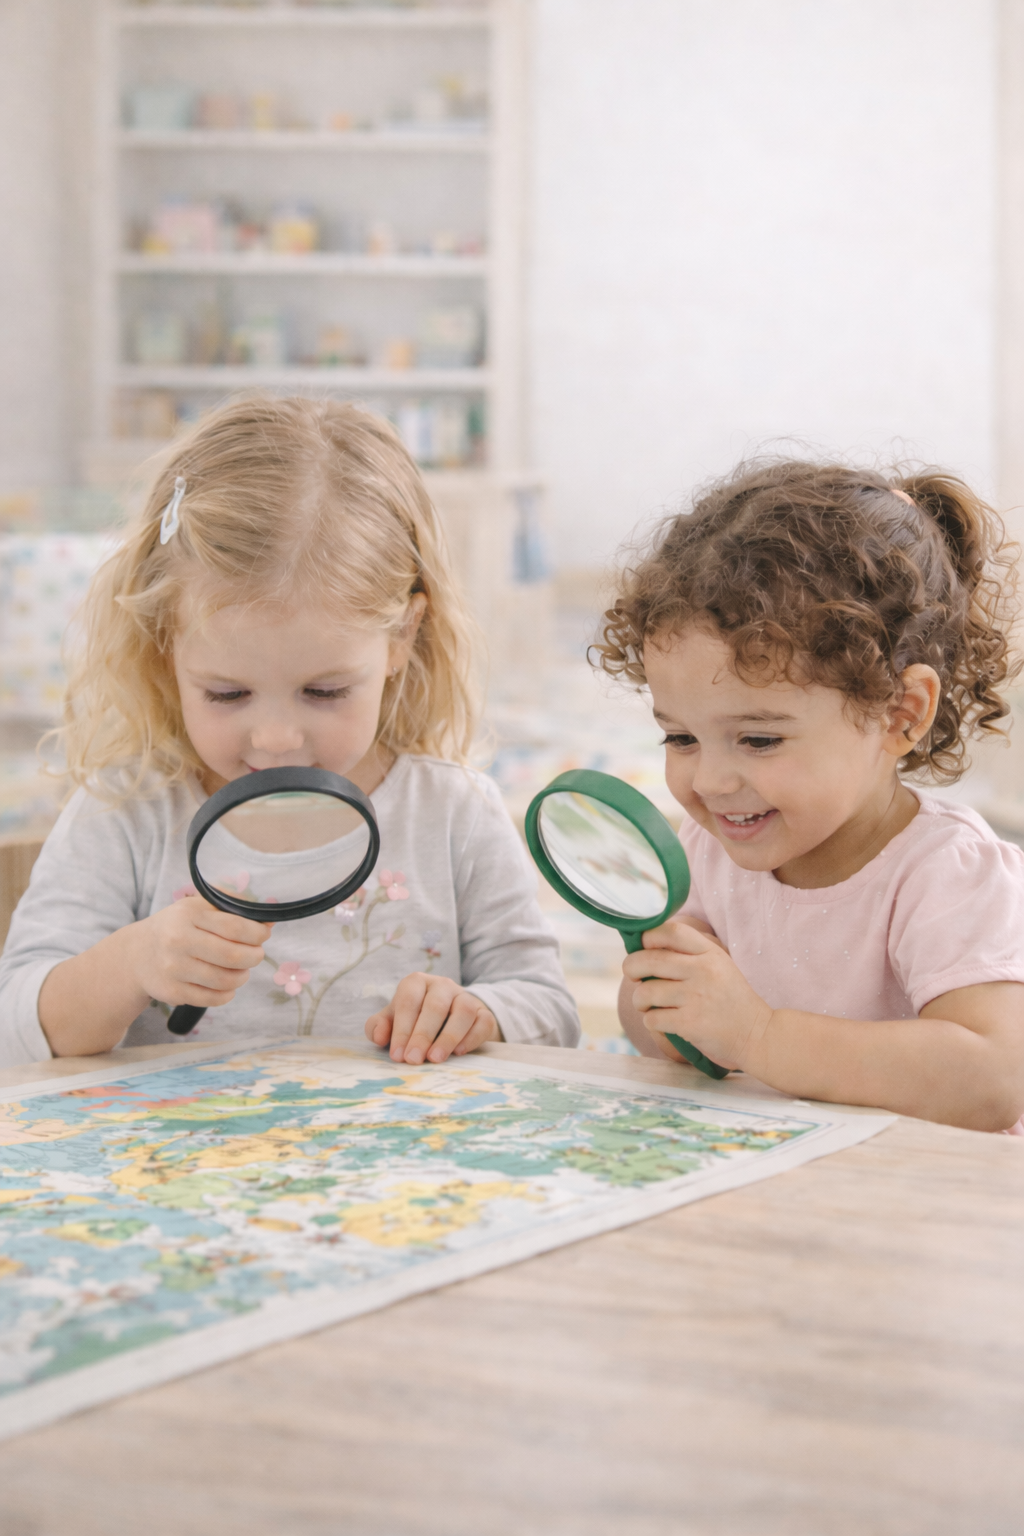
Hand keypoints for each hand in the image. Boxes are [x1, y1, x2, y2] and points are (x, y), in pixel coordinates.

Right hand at [130, 895, 270, 1008]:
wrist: (137, 954)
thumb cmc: (177, 927)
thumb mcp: (198, 907)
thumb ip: (232, 907)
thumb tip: (268, 920)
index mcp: (188, 914)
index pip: (234, 926)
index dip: (257, 934)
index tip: (263, 935)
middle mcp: (178, 940)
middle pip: (232, 956)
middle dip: (254, 957)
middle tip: (257, 955)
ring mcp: (173, 968)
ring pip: (224, 980)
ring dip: (242, 977)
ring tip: (242, 970)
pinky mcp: (171, 991)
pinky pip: (211, 998)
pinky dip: (227, 994)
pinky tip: (227, 985)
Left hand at [364, 973, 501, 1063]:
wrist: (448, 1021)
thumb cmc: (414, 1021)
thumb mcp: (393, 1021)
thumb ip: (379, 1026)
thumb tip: (379, 1037)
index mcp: (417, 983)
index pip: (408, 1000)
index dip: (402, 1028)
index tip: (397, 1055)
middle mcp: (442, 985)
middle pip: (435, 1005)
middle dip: (422, 1034)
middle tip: (413, 1060)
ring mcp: (466, 997)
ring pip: (463, 1011)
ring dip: (448, 1037)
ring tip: (435, 1059)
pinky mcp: (485, 1013)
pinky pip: (482, 1022)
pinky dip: (471, 1038)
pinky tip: (459, 1052)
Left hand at [622, 918, 772, 1070]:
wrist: (757, 1034)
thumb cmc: (730, 999)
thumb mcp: (719, 965)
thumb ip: (689, 954)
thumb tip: (643, 947)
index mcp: (710, 953)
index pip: (672, 931)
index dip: (649, 936)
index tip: (643, 947)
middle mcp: (702, 971)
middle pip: (648, 960)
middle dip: (630, 968)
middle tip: (633, 976)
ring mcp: (695, 997)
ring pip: (645, 993)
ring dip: (640, 1001)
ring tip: (649, 1005)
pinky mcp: (690, 1023)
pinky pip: (652, 1019)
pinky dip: (651, 1022)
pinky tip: (663, 1022)